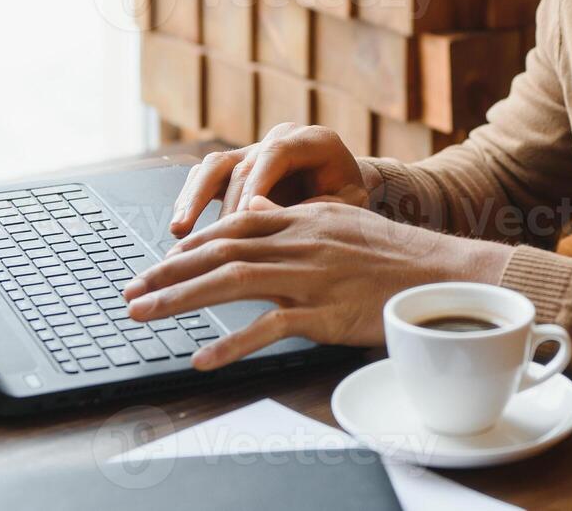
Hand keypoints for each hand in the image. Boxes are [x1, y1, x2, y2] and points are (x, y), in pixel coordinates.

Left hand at [125, 196, 513, 369]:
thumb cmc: (393, 255)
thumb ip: (294, 219)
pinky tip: (203, 359)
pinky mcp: (324, 312)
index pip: (230, 227)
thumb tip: (255, 212)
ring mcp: (310, 276)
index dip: (188, 246)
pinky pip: (268, 327)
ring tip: (143, 315)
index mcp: (301, 220)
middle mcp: (299, 241)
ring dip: (179, 299)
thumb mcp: (340, 223)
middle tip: (129, 291)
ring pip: (230, 281)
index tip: (155, 264)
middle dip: (167, 272)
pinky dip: (232, 344)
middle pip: (218, 251)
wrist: (442, 275)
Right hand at [170, 123, 379, 237]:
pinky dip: (190, 200)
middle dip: (223, 202)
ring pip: (214, 166)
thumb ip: (320, 207)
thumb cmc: (350, 197)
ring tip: (180, 229)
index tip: (243, 215)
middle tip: (212, 237)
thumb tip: (273, 216)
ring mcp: (255, 152)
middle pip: (240, 163)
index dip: (257, 183)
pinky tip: (181, 228)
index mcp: (314, 141)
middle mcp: (280, 139)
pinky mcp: (236, 169)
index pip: (277, 153)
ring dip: (193, 198)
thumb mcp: (350, 203)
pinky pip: (206, 178)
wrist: (346, 188)